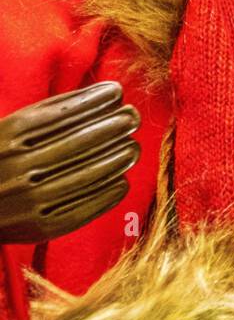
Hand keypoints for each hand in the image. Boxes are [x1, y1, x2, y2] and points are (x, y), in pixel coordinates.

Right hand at [0, 82, 140, 244]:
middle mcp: (18, 167)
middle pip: (78, 142)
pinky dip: (106, 196)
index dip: (94, 101)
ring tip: (134, 149)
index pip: (62, 114)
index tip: (117, 92)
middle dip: (112, 126)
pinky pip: (82, 209)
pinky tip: (122, 182)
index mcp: (8, 136)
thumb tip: (103, 93)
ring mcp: (28, 200)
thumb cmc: (0, 158)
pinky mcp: (38, 227)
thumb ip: (50, 112)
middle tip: (133, 117)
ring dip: (116, 159)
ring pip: (85, 175)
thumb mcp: (9, 129)